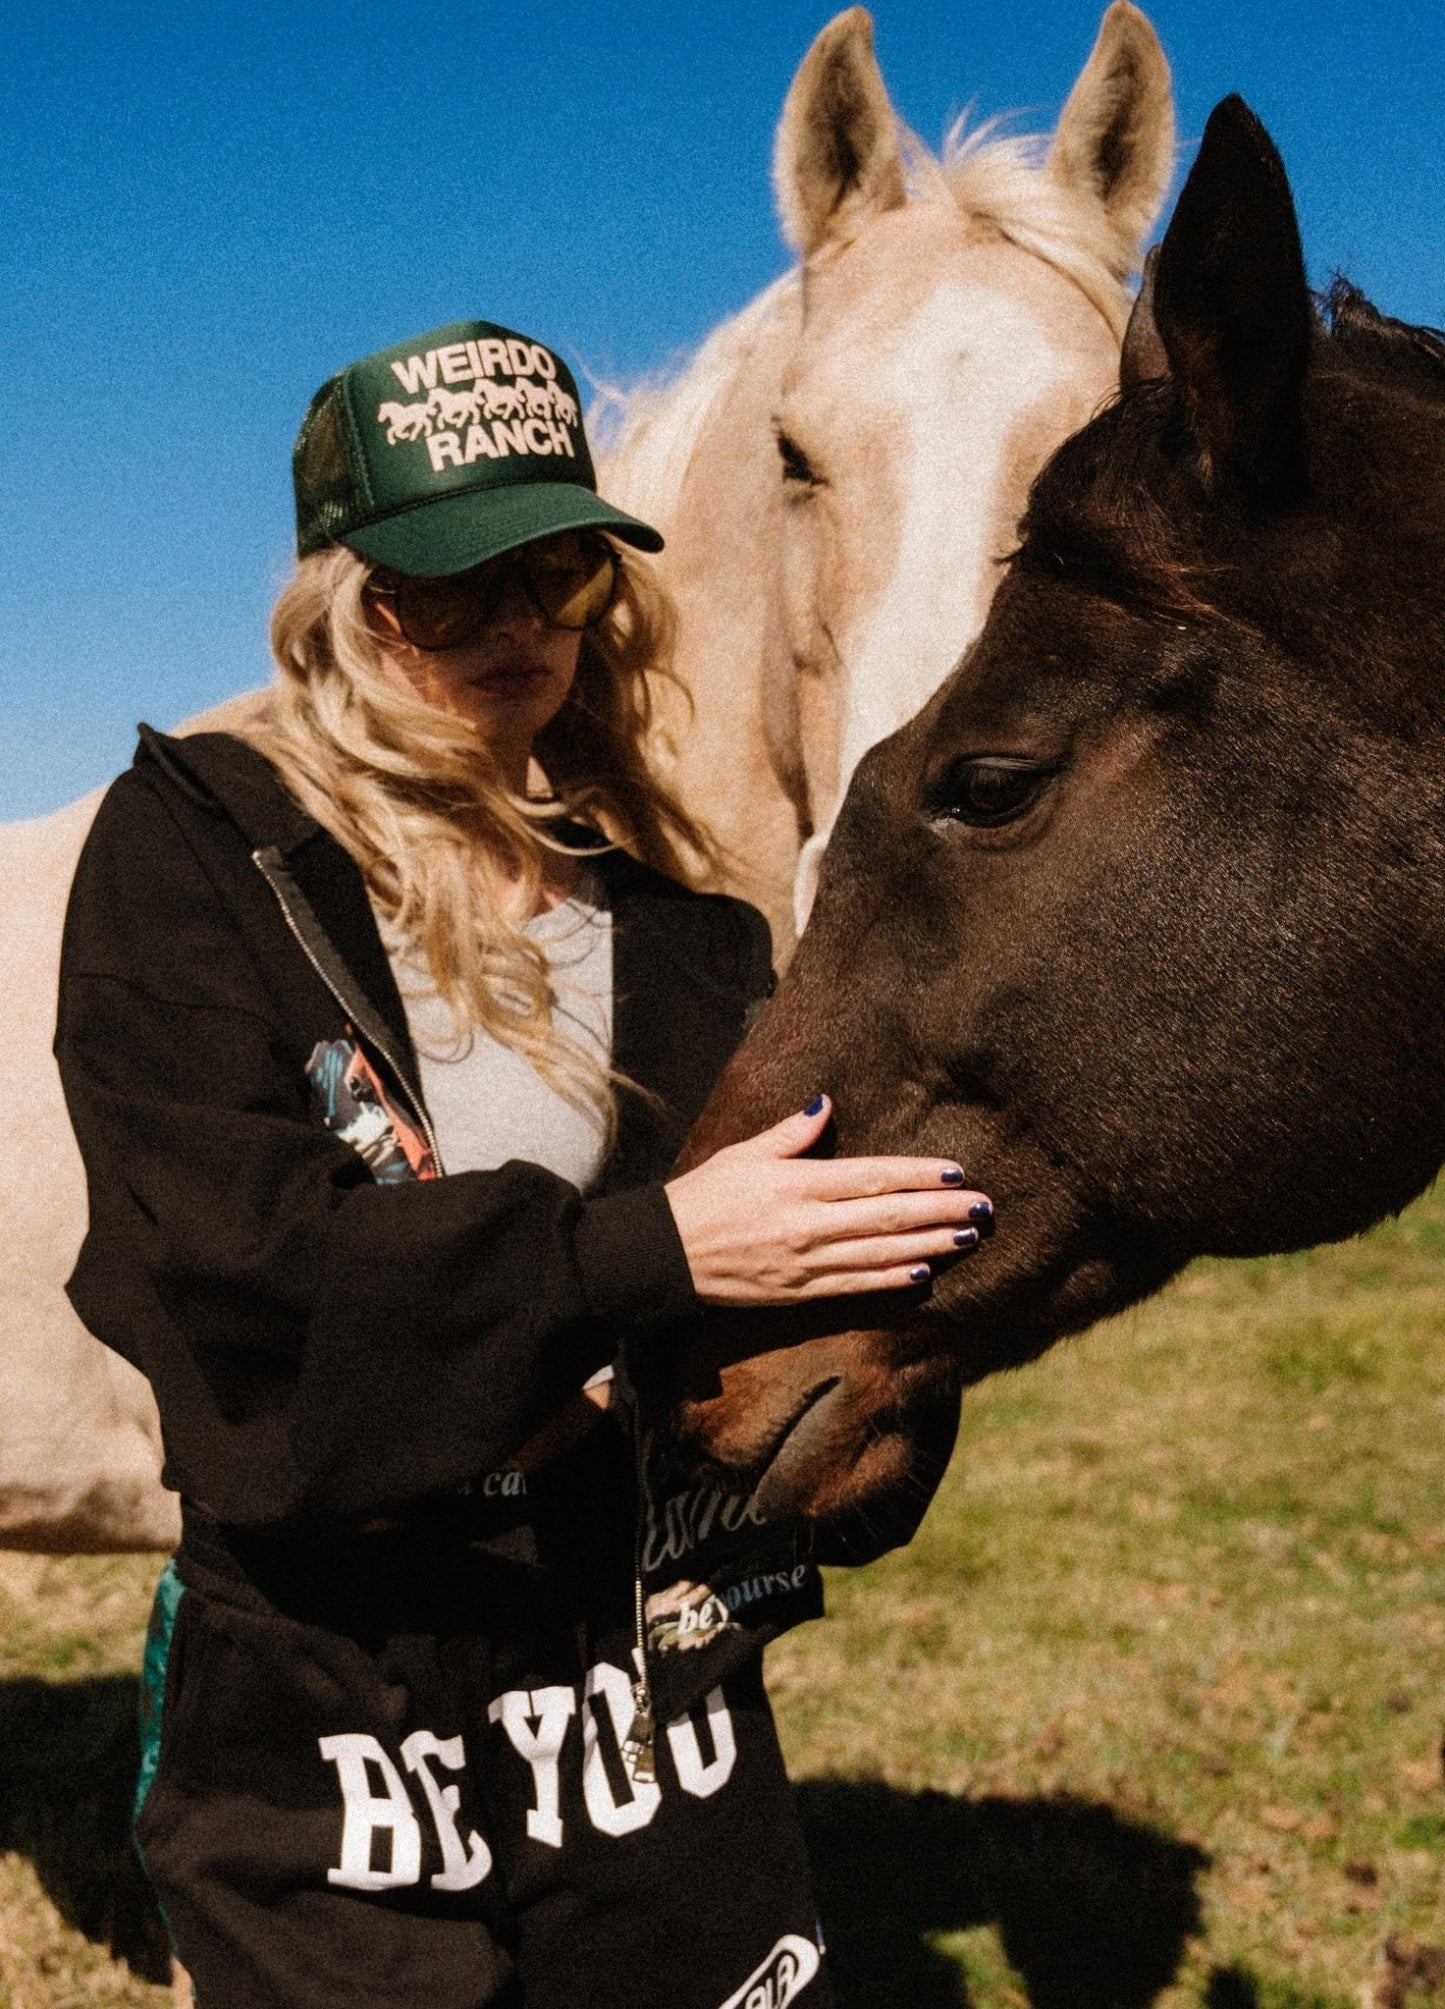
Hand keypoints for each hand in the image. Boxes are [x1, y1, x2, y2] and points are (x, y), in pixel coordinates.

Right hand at [664, 1096, 991, 1306]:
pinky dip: (893, 1279)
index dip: (918, 1175)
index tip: (956, 1172)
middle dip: (940, 1210)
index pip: (872, 1177)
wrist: (663, 1256)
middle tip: (984, 1206)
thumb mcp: (742, 1153)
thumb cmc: (701, 1197)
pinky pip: (857, 1285)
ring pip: (882, 1253)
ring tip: (969, 1236)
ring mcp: (806, 1263)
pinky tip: (924, 1271)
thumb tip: (827, 1102)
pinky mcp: (800, 1293)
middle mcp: (808, 1224)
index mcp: (796, 1183)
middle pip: (888, 1215)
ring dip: (930, 1244)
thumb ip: (791, 1132)